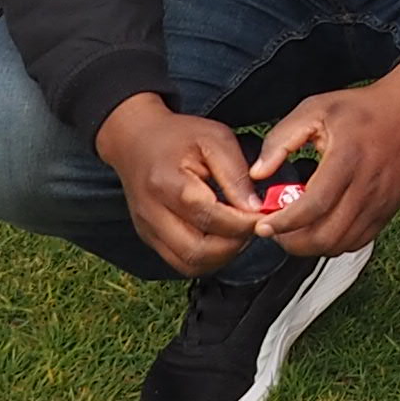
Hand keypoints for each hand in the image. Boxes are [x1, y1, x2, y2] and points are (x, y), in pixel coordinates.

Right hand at [94, 95, 269, 279]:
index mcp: (167, 184)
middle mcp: (152, 213)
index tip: (264, 215)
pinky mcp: (150, 239)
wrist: (135, 141)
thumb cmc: (177, 136)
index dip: (242, 221)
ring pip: (189, 264)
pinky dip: (207, 259)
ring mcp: (148, 230)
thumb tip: (255, 208)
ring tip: (239, 233)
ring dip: (221, 256)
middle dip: (234, 245)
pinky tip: (221, 239)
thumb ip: (236, 174)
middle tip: (253, 227)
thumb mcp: (214, 139)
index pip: (209, 216)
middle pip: (197, 250)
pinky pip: (181, 263)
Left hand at [245, 60, 399, 257]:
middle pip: (326, 235)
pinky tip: (321, 227)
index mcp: (347, 158)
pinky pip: (356, 242)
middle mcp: (367, 185)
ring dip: (312, 246)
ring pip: (340, 244)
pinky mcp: (387, 211)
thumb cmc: (359, 110)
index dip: (284, 223)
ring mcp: (381, 202)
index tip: (263, 226)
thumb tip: (257, 174)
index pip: (313, 205)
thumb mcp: (313, 110)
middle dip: (293, 241)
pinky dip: (334, 243)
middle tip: (276, 231)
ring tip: (295, 230)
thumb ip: (280, 140)